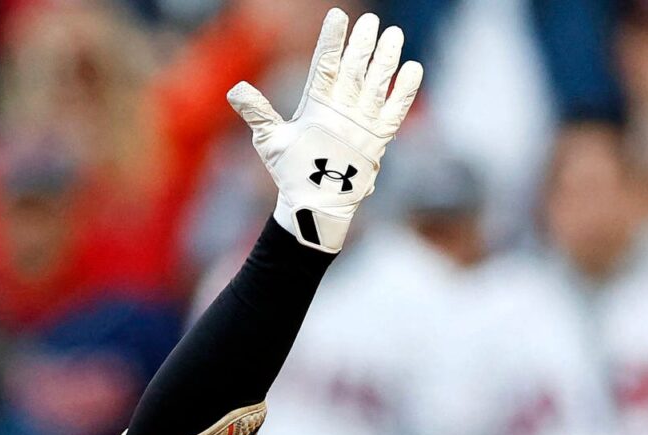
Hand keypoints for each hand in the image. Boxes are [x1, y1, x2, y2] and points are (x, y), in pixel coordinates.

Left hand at [230, 8, 422, 252]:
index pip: (326, 63)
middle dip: (362, 45)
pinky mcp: (377, 138)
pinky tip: (411, 69)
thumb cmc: (290, 172)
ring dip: (384, 61)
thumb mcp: (270, 140)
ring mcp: (361, 121)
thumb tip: (235, 90)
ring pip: (375, 84)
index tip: (337, 15)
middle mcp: (341, 107)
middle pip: (354, 69)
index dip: (332, 40)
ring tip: (393, 35)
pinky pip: (393, 111)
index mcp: (316, 102)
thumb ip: (258, 112)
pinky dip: (402, 92)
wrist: (311, 202)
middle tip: (370, 21)